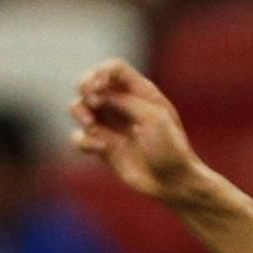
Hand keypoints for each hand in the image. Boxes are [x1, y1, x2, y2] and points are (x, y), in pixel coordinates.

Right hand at [70, 59, 199, 200]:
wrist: (174, 182)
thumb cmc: (170, 148)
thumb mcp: (153, 117)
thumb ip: (125, 101)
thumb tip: (98, 96)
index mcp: (141, 92)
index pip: (113, 69)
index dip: (101, 72)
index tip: (98, 87)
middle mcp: (123, 105)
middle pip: (90, 82)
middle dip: (85, 88)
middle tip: (93, 102)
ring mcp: (111, 126)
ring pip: (79, 108)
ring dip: (79, 112)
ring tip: (91, 124)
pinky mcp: (104, 148)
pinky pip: (80, 138)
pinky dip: (85, 141)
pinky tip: (102, 147)